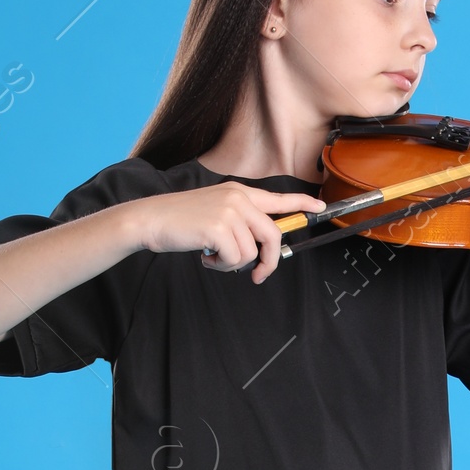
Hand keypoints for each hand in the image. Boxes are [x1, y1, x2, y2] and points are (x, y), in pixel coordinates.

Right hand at [134, 183, 325, 282]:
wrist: (151, 219)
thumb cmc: (180, 221)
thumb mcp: (214, 212)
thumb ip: (239, 223)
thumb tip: (259, 248)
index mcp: (239, 193)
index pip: (277, 198)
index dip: (301, 203)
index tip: (319, 208)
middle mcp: (238, 198)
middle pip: (272, 235)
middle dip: (269, 262)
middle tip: (258, 276)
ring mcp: (229, 211)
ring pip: (250, 252)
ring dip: (233, 264)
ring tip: (213, 256)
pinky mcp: (219, 227)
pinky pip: (235, 259)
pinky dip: (221, 266)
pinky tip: (205, 256)